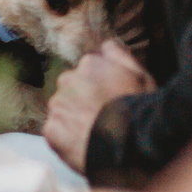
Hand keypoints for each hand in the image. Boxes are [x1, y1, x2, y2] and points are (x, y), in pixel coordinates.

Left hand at [43, 39, 150, 171]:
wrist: (128, 146)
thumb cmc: (139, 110)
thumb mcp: (141, 75)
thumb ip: (119, 54)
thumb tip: (105, 45)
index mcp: (89, 63)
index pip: (86, 71)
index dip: (99, 87)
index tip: (109, 99)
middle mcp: (68, 79)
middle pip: (71, 89)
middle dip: (81, 100)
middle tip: (100, 117)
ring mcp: (58, 105)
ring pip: (62, 109)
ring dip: (73, 119)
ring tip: (93, 133)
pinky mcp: (50, 129)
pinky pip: (54, 131)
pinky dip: (65, 138)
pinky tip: (83, 143)